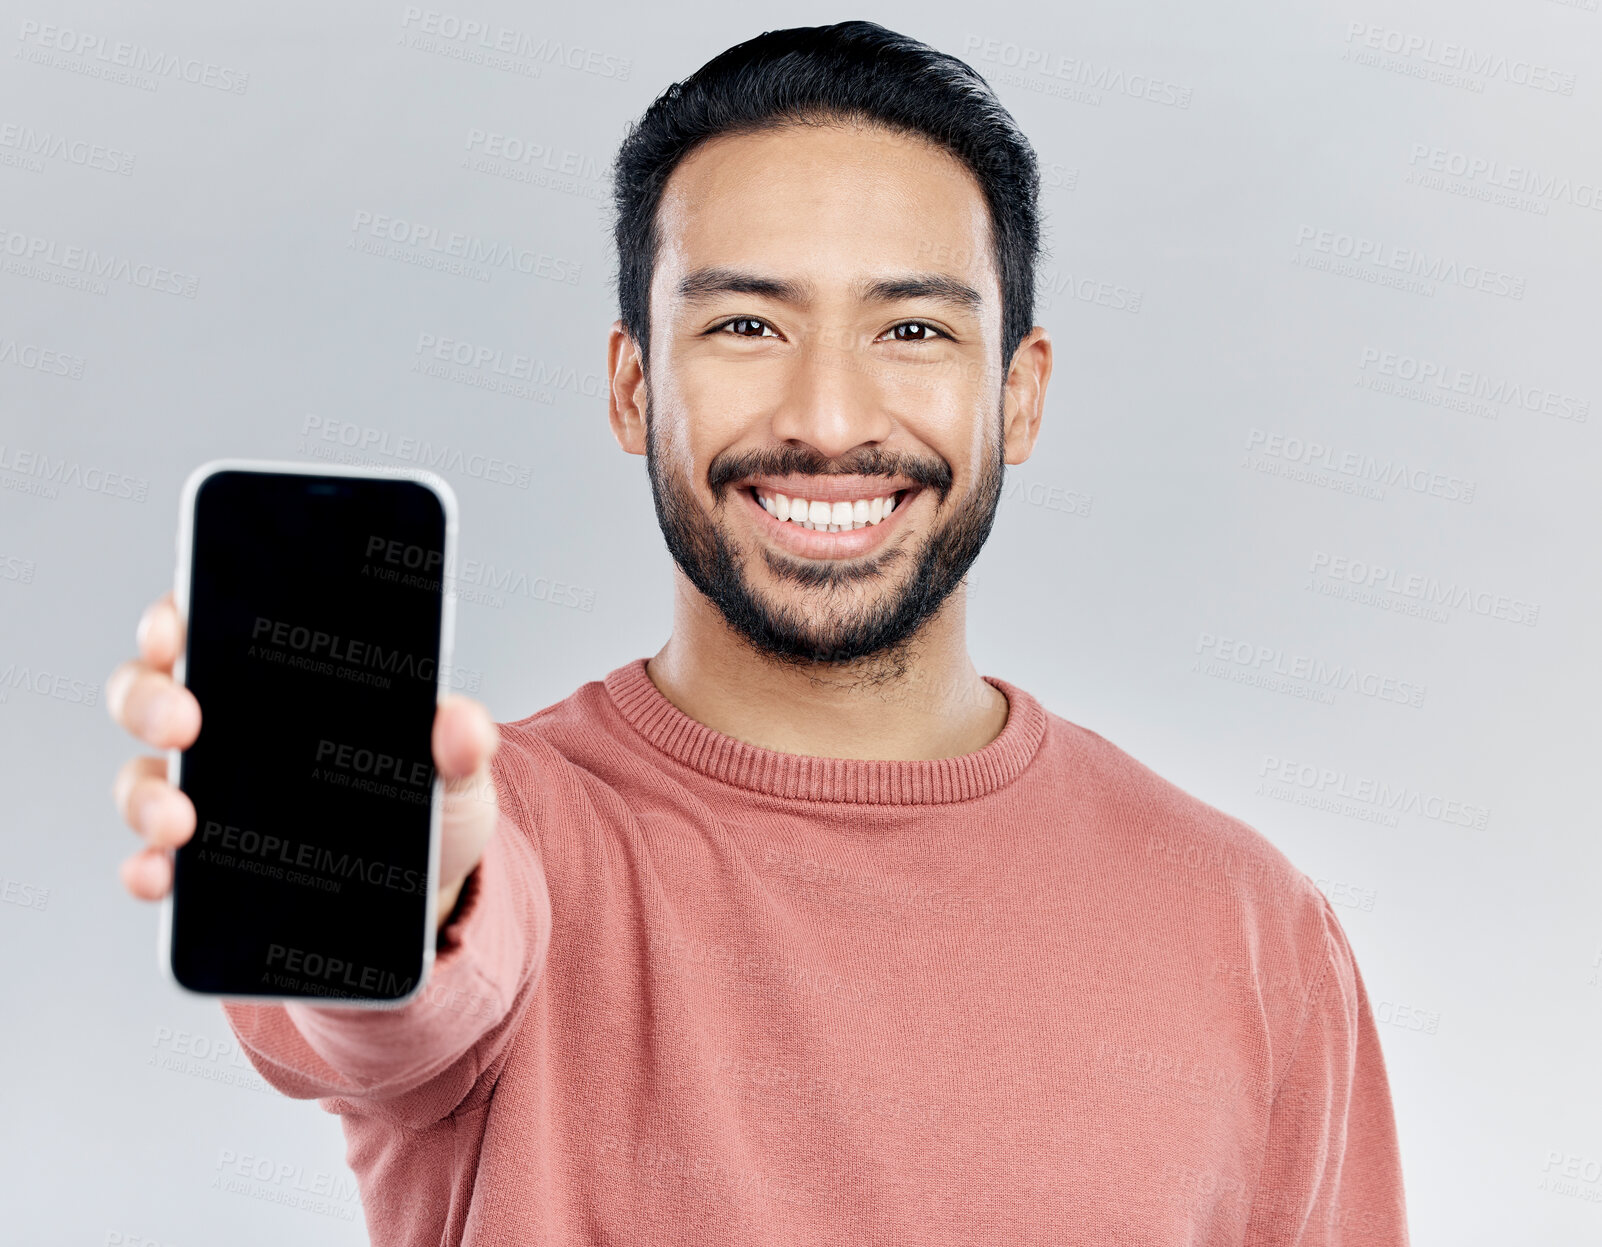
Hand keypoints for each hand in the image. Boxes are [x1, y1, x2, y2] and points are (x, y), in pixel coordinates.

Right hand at [106, 592, 500, 933]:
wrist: (427, 890)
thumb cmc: (430, 803)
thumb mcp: (456, 769)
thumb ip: (461, 743)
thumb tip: (463, 724)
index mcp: (281, 673)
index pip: (210, 617)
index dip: (178, 615)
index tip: (175, 631)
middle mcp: (227, 722)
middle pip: (151, 688)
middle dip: (151, 700)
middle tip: (183, 722)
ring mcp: (205, 790)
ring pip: (144, 774)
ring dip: (147, 795)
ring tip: (179, 822)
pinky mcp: (202, 859)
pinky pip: (154, 857)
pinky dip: (148, 866)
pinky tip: (162, 875)